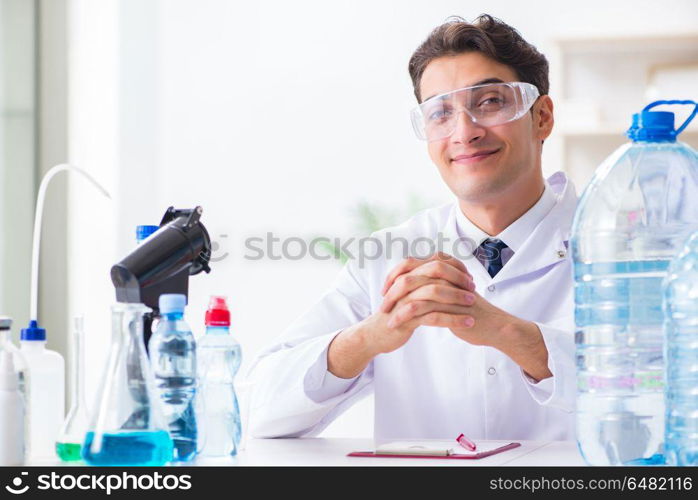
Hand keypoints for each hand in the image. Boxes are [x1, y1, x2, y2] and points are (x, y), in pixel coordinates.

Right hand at [327, 253, 474, 377]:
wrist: (376, 334)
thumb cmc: (397, 314)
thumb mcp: (409, 295)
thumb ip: (423, 283)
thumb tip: (444, 276)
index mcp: (409, 275)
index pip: (435, 261)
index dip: (454, 266)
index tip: (468, 278)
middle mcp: (407, 283)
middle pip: (437, 271)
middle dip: (458, 278)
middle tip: (473, 288)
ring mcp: (406, 299)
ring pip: (436, 292)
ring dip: (457, 297)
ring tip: (473, 304)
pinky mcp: (407, 318)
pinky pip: (434, 316)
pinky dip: (453, 319)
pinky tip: (467, 323)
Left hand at [380, 252, 550, 380]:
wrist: (492, 326)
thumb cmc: (470, 311)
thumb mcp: (451, 293)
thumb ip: (436, 285)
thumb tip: (414, 283)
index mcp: (442, 269)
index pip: (410, 264)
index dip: (394, 276)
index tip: (385, 290)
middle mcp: (444, 276)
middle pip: (408, 277)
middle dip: (391, 293)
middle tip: (382, 306)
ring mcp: (447, 290)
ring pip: (413, 293)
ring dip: (397, 308)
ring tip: (387, 321)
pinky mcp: (449, 306)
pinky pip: (422, 309)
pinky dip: (406, 317)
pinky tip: (398, 326)